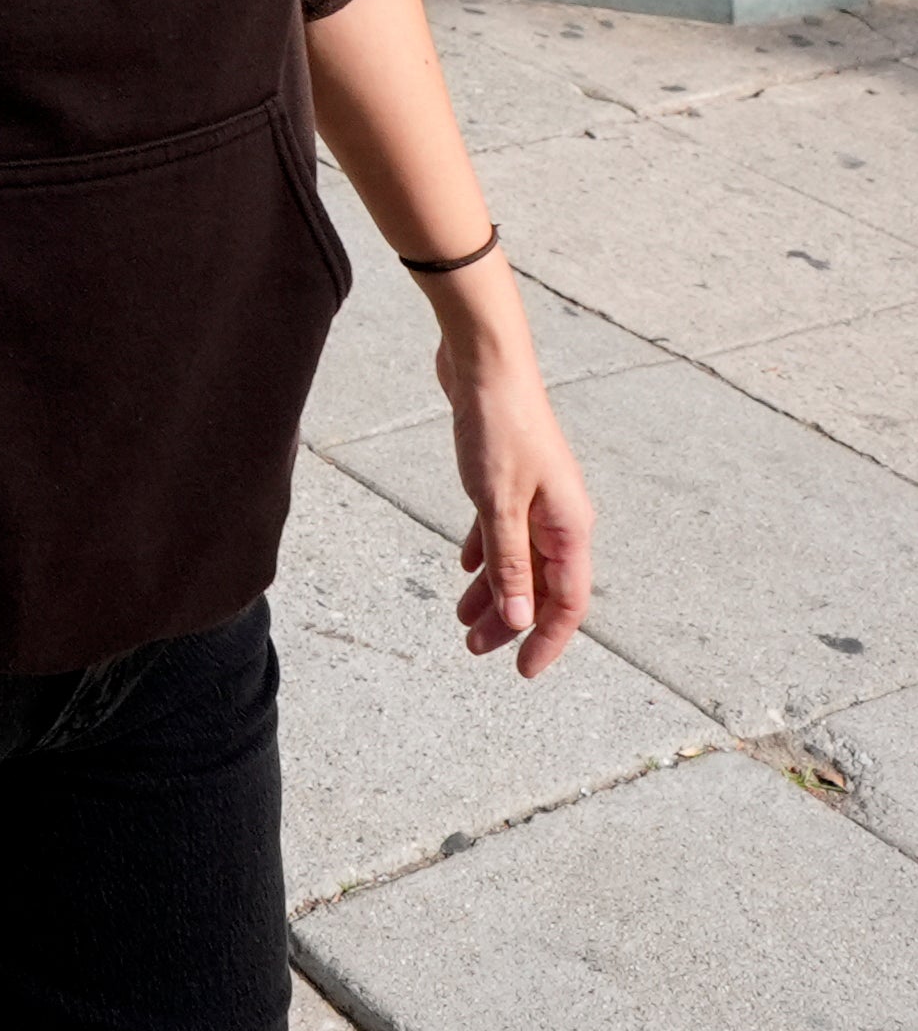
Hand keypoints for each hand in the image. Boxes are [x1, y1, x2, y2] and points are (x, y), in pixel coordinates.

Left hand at [439, 300, 595, 677]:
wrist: (485, 360)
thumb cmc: (497, 425)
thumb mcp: (497, 501)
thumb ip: (509, 563)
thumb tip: (520, 621)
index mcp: (569, 526)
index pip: (567, 602)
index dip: (548, 640)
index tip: (522, 671)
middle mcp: (560, 515)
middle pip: (539, 584)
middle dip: (509, 621)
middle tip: (474, 649)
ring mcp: (536, 495)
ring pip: (517, 558)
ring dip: (492, 590)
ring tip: (460, 619)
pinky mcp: (509, 476)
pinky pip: (502, 528)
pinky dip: (484, 551)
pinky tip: (463, 567)